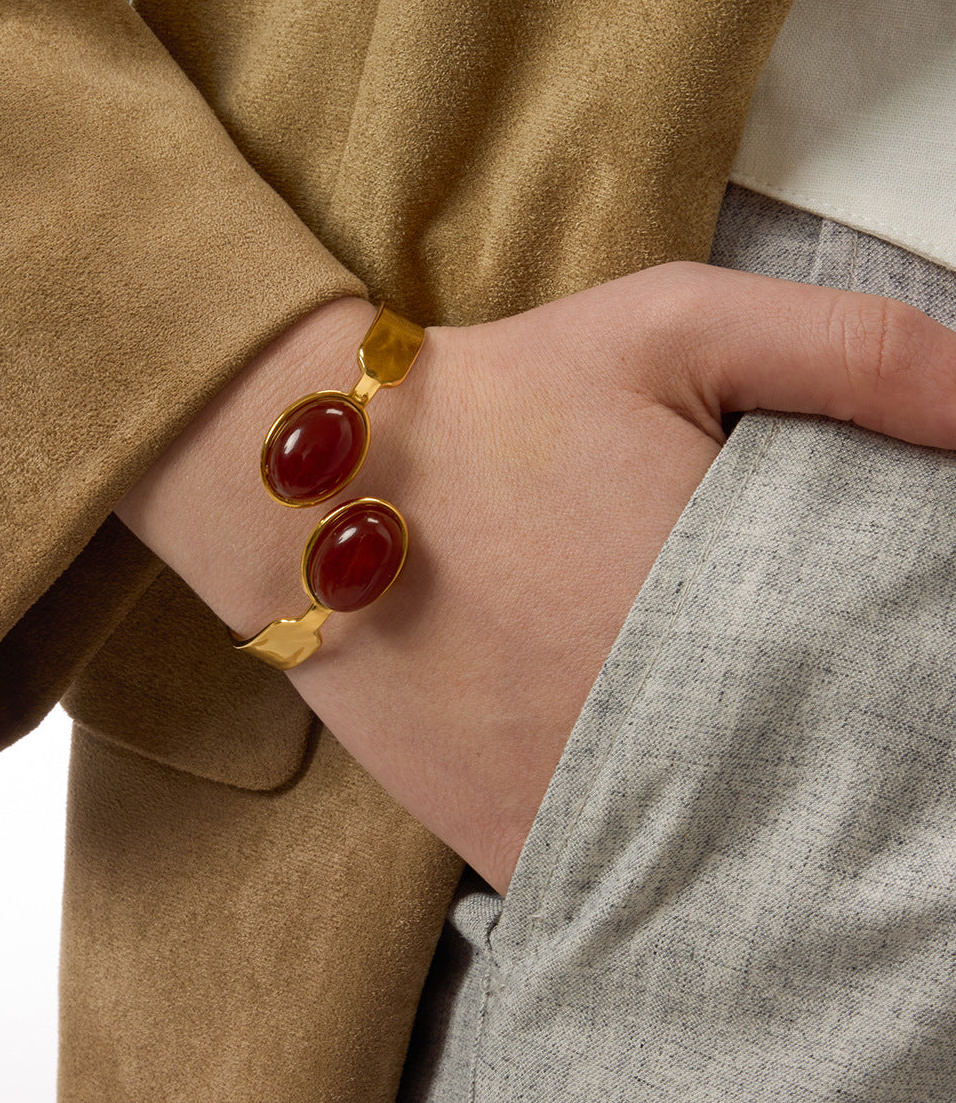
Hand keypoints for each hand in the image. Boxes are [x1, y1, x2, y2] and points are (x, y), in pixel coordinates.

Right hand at [117, 264, 955, 893]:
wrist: (315, 485)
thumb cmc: (500, 401)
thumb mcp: (676, 327)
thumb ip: (855, 355)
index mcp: (738, 611)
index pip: (898, 696)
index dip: (904, 686)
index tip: (875, 655)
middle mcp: (671, 734)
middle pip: (824, 789)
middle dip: (837, 752)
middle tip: (790, 695)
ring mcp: (584, 807)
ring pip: (732, 861)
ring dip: (753, 819)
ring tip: (729, 743)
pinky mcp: (511, 845)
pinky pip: (624, 885)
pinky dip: (659, 865)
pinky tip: (660, 798)